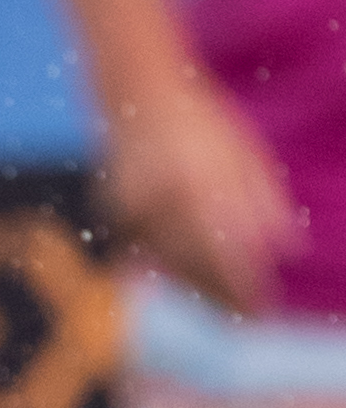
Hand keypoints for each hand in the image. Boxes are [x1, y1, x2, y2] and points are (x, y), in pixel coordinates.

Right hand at [103, 86, 301, 315]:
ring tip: (227, 301)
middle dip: (224, 293)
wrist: (137, 93)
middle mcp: (162, 201)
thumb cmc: (202, 122)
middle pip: (195, 266)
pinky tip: (193, 273)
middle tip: (250, 314)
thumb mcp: (243, 153)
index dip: (242, 285)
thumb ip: (264, 202)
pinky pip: (149, 252)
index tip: (262, 310)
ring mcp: (134, 211)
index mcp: (198, 182)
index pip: (223, 249)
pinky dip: (173, 264)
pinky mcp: (116, 215)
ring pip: (171, 265)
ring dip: (200, 284)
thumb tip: (291, 250)